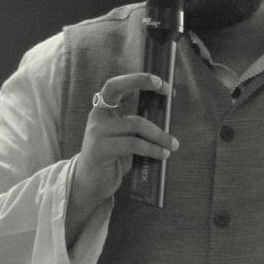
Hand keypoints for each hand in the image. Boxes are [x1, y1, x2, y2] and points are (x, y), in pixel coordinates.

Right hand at [65, 73, 178, 246]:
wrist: (90, 184)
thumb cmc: (112, 158)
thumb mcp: (125, 136)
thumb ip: (137, 124)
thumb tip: (165, 112)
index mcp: (104, 110)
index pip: (116, 85)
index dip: (138, 79)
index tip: (161, 82)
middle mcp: (97, 115)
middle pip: (116, 88)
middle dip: (141, 81)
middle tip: (166, 88)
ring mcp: (97, 131)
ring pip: (135, 123)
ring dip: (159, 134)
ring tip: (173, 144)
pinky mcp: (101, 149)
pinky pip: (133, 144)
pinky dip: (152, 149)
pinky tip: (163, 154)